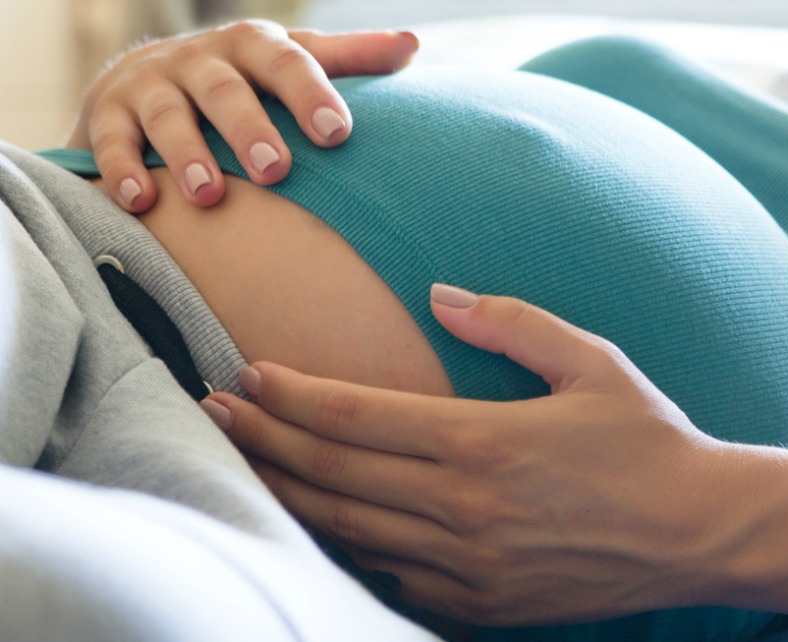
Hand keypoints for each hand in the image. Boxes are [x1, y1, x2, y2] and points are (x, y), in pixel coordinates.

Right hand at [67, 20, 418, 211]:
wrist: (149, 77)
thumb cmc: (242, 78)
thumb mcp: (290, 60)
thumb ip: (346, 59)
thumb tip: (411, 47)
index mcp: (253, 46)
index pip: (286, 62)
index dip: (310, 94)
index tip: (337, 133)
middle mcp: (201, 60)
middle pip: (225, 89)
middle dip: (249, 127)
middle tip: (275, 170)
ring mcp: (152, 85)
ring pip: (168, 115)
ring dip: (186, 154)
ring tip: (208, 196)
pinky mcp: (108, 113)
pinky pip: (111, 140)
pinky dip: (122, 169)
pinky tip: (142, 202)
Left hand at [205, 285, 729, 624]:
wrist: (702, 532)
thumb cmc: (650, 439)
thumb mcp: (591, 360)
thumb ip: (510, 321)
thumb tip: (440, 294)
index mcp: (486, 442)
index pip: (357, 417)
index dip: (293, 395)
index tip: (249, 373)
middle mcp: (464, 508)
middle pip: (334, 473)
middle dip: (264, 439)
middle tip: (215, 411)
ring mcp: (469, 564)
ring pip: (349, 529)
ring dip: (289, 493)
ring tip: (245, 462)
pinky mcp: (482, 602)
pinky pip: (391, 575)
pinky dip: (346, 547)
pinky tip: (319, 522)